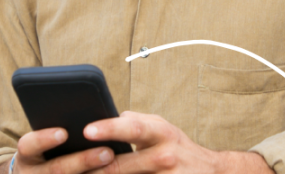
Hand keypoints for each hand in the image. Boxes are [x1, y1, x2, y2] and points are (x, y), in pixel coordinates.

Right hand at [0, 128, 115, 173]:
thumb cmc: (47, 150)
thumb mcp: (45, 141)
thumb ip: (62, 127)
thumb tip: (90, 110)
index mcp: (27, 156)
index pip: (28, 146)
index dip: (43, 139)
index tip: (64, 132)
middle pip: (56, 170)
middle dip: (83, 161)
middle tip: (107, 152)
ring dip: (95, 173)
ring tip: (113, 160)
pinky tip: (115, 173)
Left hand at [83, 111, 273, 173]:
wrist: (212, 173)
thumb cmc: (181, 149)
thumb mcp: (164, 129)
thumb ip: (138, 121)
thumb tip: (114, 116)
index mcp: (162, 133)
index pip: (132, 128)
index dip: (109, 129)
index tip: (87, 130)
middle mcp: (164, 156)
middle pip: (123, 164)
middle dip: (96, 166)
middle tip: (72, 166)